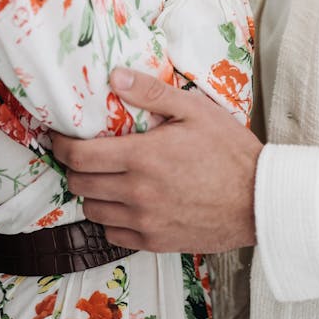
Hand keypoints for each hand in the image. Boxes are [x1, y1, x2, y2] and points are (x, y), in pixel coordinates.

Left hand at [51, 67, 262, 253]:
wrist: (258, 199)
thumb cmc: (229, 150)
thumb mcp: (195, 109)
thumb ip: (152, 93)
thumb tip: (115, 76)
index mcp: (142, 157)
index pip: (80, 156)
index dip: (61, 145)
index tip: (59, 136)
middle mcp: (137, 192)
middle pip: (79, 184)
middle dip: (73, 166)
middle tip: (82, 153)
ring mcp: (144, 221)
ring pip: (92, 211)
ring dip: (91, 193)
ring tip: (104, 176)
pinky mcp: (154, 242)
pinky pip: (113, 234)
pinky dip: (110, 218)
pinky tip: (124, 201)